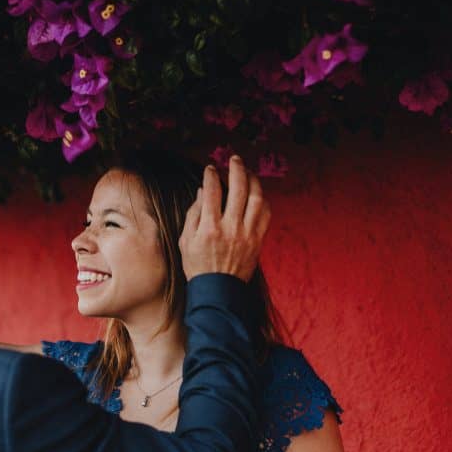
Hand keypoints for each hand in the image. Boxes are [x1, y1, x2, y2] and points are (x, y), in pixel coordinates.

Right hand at [178, 156, 270, 281]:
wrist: (218, 291)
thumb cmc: (198, 266)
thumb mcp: (185, 241)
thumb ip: (193, 214)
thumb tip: (201, 192)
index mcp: (209, 228)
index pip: (211, 192)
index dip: (210, 175)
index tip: (210, 168)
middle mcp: (230, 228)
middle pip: (238, 188)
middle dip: (236, 169)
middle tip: (234, 159)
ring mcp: (247, 234)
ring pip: (256, 198)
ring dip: (253, 181)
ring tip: (248, 172)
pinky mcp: (258, 240)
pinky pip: (266, 214)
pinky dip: (263, 200)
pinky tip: (257, 194)